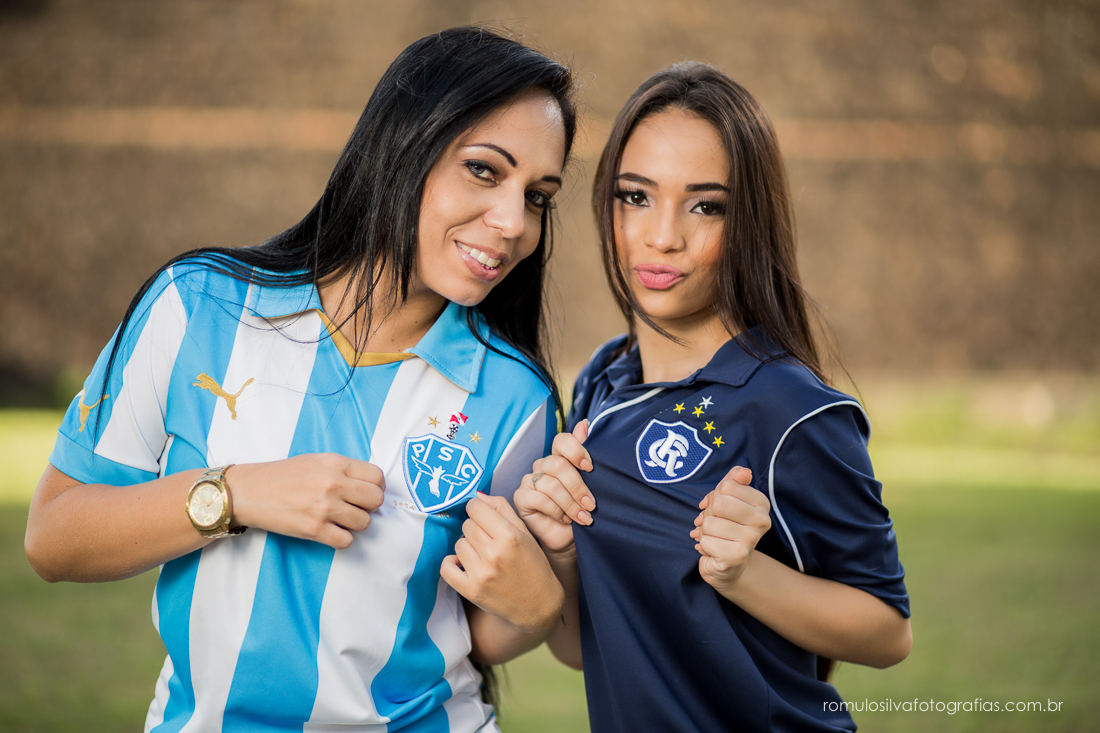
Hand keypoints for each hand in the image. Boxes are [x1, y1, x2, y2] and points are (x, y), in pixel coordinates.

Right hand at [230, 453, 384, 548]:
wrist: (248, 491)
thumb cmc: (282, 476)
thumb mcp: (316, 460)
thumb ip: (343, 469)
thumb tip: (370, 484)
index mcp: (335, 463)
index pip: (377, 477)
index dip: (376, 487)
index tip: (367, 493)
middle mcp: (333, 483)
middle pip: (376, 500)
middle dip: (369, 506)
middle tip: (355, 507)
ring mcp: (324, 507)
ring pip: (364, 522)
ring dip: (355, 524)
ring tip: (339, 519)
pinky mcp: (314, 529)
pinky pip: (346, 541)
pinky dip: (341, 539)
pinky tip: (330, 531)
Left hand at [441, 494, 563, 632]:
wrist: (538, 604)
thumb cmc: (533, 565)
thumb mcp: (525, 533)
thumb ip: (502, 509)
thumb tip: (477, 495)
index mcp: (510, 536)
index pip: (476, 508)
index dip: (478, 509)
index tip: (482, 516)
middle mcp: (494, 554)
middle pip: (467, 525)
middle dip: (476, 528)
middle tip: (487, 539)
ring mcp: (481, 574)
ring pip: (458, 544)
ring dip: (467, 546)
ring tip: (482, 554)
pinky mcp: (471, 591)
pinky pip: (446, 567)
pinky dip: (451, 563)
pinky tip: (463, 564)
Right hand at [513, 420, 593, 556]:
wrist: (569, 538)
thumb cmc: (580, 510)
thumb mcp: (590, 484)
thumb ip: (584, 455)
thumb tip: (585, 424)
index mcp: (559, 457)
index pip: (562, 441)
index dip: (576, 450)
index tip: (590, 467)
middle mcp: (543, 466)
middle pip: (557, 464)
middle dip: (578, 486)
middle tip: (591, 504)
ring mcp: (529, 480)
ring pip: (550, 484)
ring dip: (570, 503)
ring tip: (582, 517)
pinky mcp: (520, 497)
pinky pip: (539, 498)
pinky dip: (556, 510)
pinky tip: (564, 519)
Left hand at [690, 466, 770, 594]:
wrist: (729, 565)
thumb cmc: (726, 526)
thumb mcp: (728, 499)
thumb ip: (733, 481)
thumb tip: (743, 472)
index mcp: (761, 502)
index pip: (727, 486)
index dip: (716, 496)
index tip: (721, 508)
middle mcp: (762, 520)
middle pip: (719, 504)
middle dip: (709, 514)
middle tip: (716, 524)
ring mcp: (751, 539)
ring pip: (710, 523)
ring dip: (705, 532)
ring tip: (716, 538)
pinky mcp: (737, 556)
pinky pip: (706, 541)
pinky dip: (704, 546)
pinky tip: (715, 550)